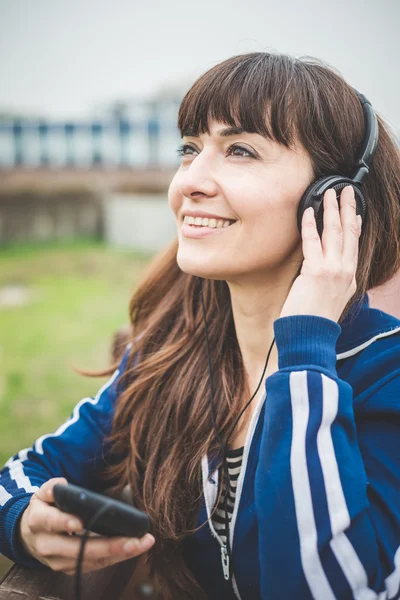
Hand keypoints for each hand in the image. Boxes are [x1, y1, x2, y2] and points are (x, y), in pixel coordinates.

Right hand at [19, 477, 154, 574]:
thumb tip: (64, 485)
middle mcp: (47, 545)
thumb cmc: (44, 509)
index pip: (50, 522)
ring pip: (89, 561)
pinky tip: (133, 549)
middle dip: (106, 546)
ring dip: (117, 554)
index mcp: (38, 522)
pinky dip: (115, 558)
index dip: (64, 522)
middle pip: (77, 549)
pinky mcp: (70, 569)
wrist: (30, 536)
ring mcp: (58, 561)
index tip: (81, 522)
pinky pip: (94, 566)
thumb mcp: (43, 494)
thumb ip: (52, 487)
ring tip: (141, 544)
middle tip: (133, 540)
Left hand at [279, 186, 361, 322]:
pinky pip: (312, 242)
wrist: (309, 337)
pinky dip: (310, 225)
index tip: (355, 213)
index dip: (355, 226)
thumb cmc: (314, 323)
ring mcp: (332, 271)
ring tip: (331, 193)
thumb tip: (325, 274)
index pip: (354, 247)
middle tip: (347, 191)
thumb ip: (333, 286)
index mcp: (349, 280)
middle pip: (349, 233)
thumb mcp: (331, 302)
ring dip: (332, 210)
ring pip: (334, 233)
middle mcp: (345, 272)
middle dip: (348, 209)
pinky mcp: (315, 271)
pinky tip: (309, 211)